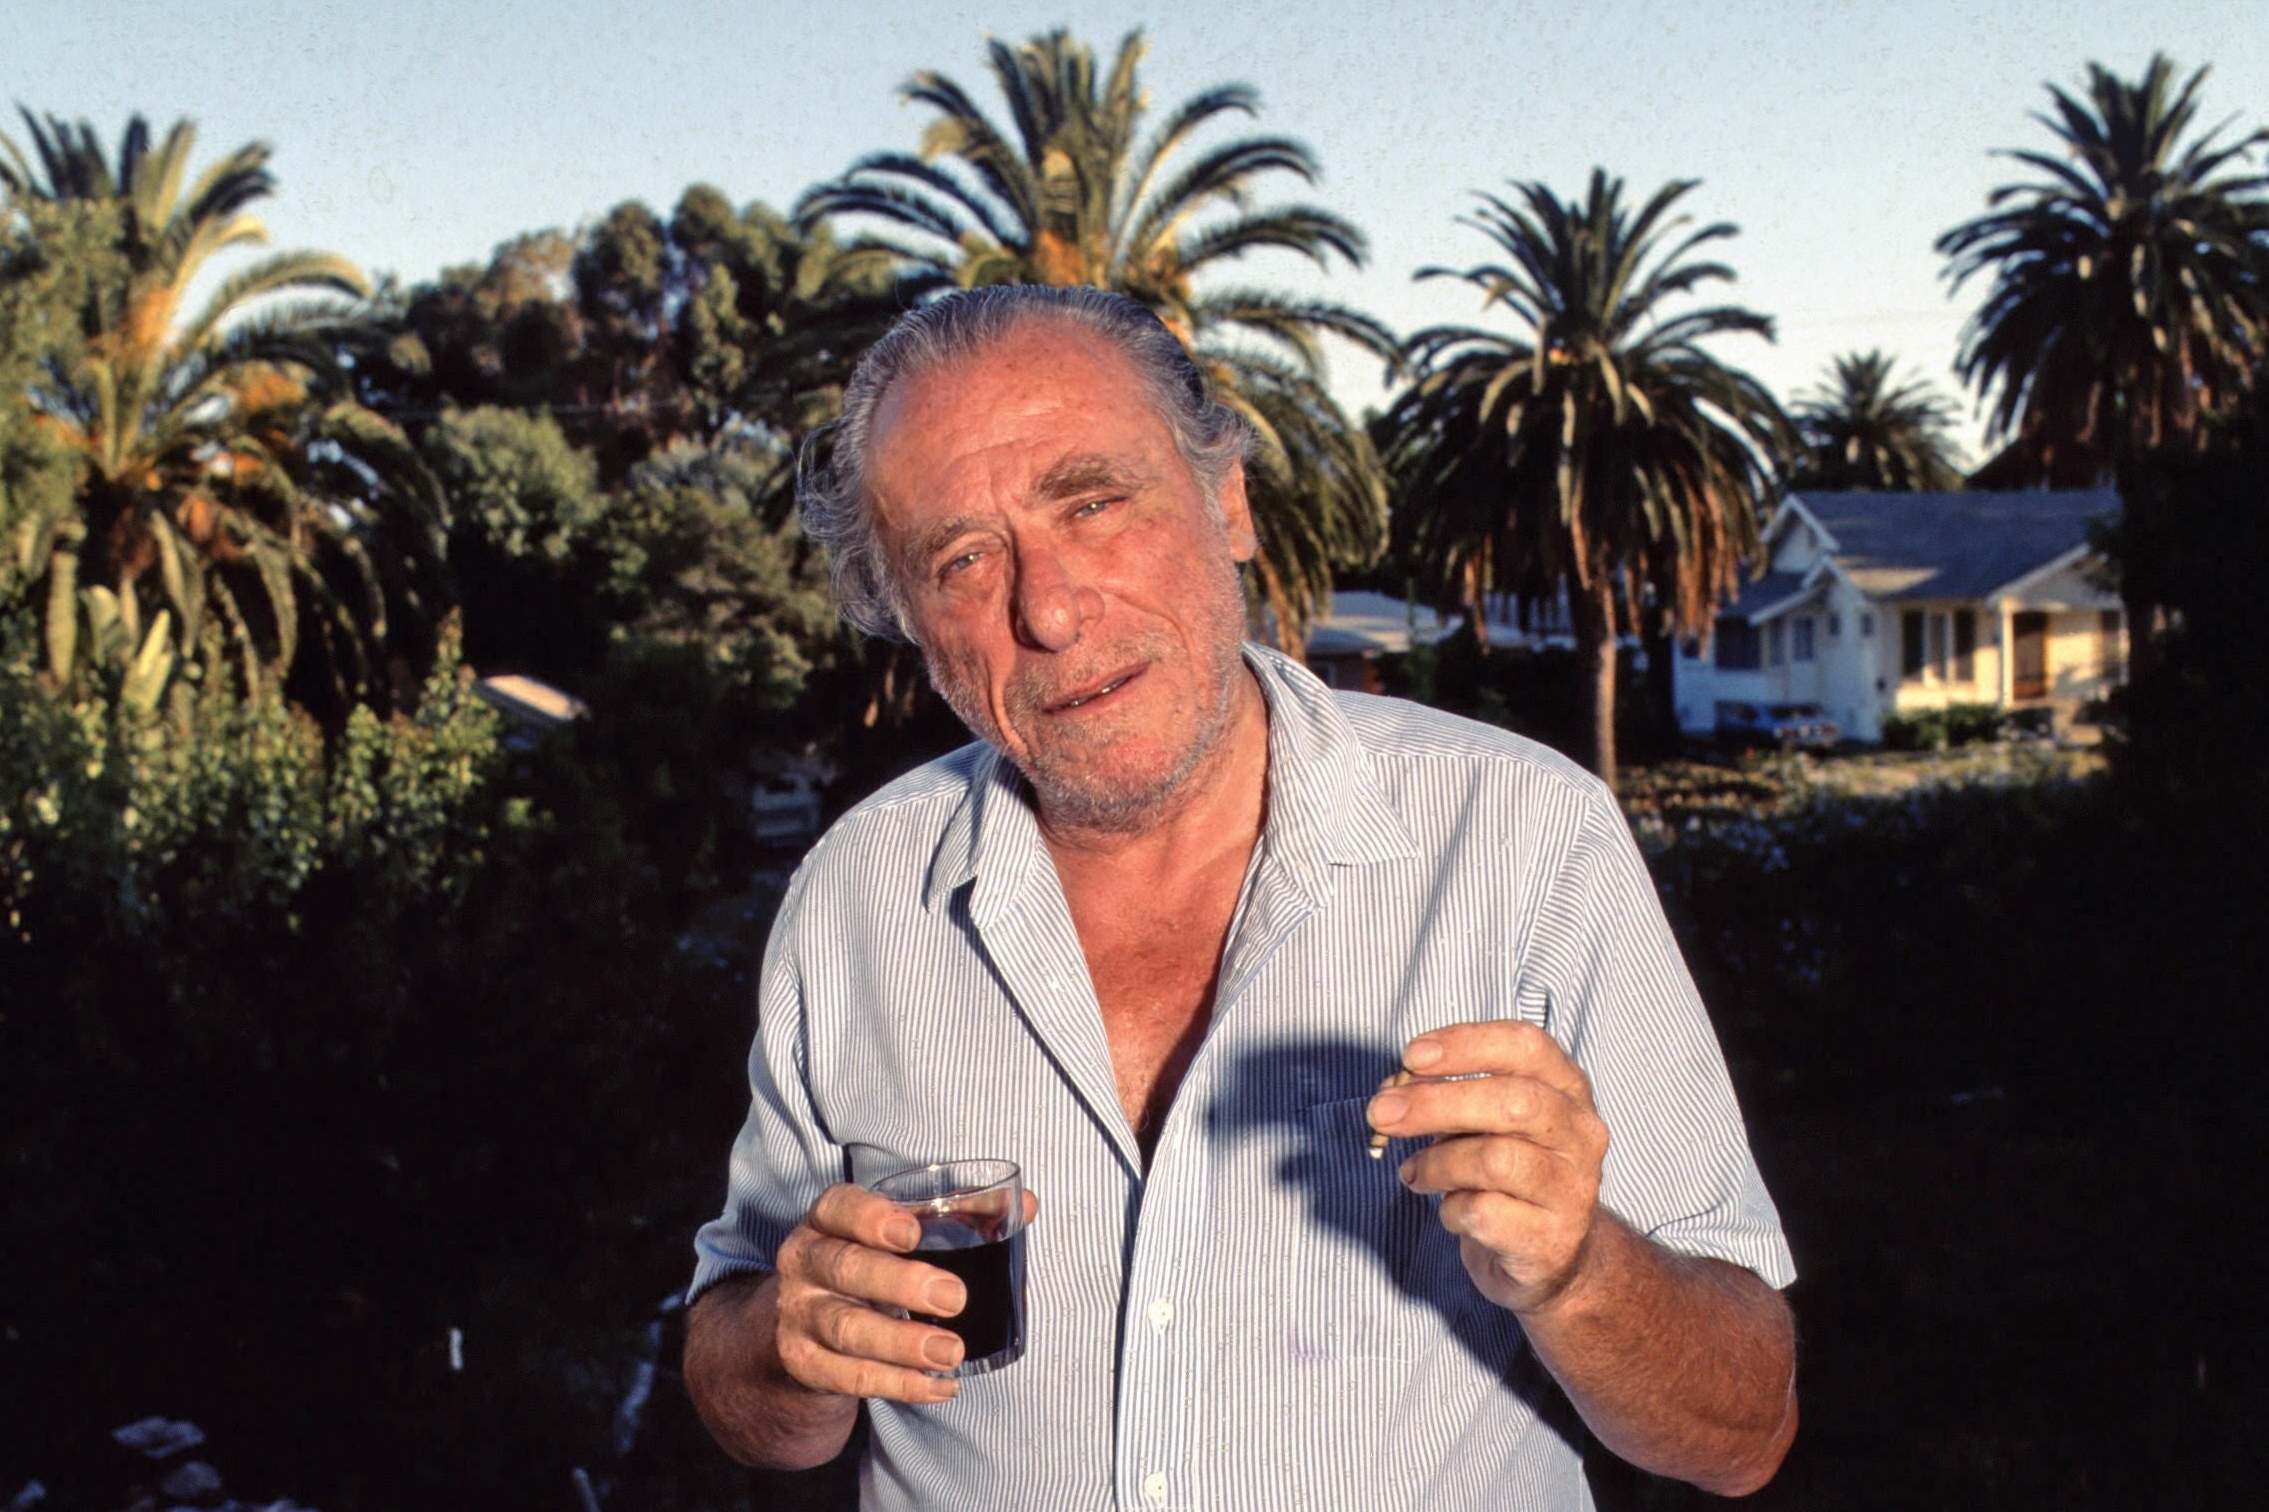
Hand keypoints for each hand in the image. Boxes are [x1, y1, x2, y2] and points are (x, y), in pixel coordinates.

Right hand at [771, 1183, 1039, 1404]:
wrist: (797, 1326)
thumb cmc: (866, 1266)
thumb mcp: (893, 1235)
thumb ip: (960, 1216)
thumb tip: (1027, 1205)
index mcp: (828, 1220)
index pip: (839, 1207)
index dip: (871, 1218)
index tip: (913, 1233)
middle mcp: (804, 1262)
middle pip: (845, 1269)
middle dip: (901, 1284)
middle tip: (955, 1297)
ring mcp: (798, 1315)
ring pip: (846, 1329)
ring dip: (902, 1344)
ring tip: (951, 1351)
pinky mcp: (804, 1364)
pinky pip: (850, 1378)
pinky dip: (899, 1385)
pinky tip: (940, 1386)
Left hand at [1367, 1022, 1610, 1315]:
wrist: (1548, 1256)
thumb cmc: (1505, 1173)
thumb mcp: (1477, 1122)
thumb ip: (1440, 1096)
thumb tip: (1393, 1091)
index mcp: (1566, 1088)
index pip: (1526, 1046)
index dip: (1466, 1043)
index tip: (1412, 1056)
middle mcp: (1580, 1133)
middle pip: (1513, 1102)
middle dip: (1436, 1103)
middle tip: (1380, 1112)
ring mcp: (1571, 1188)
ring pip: (1496, 1159)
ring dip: (1436, 1163)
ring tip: (1413, 1171)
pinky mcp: (1551, 1240)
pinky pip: (1484, 1213)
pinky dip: (1450, 1210)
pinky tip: (1449, 1211)